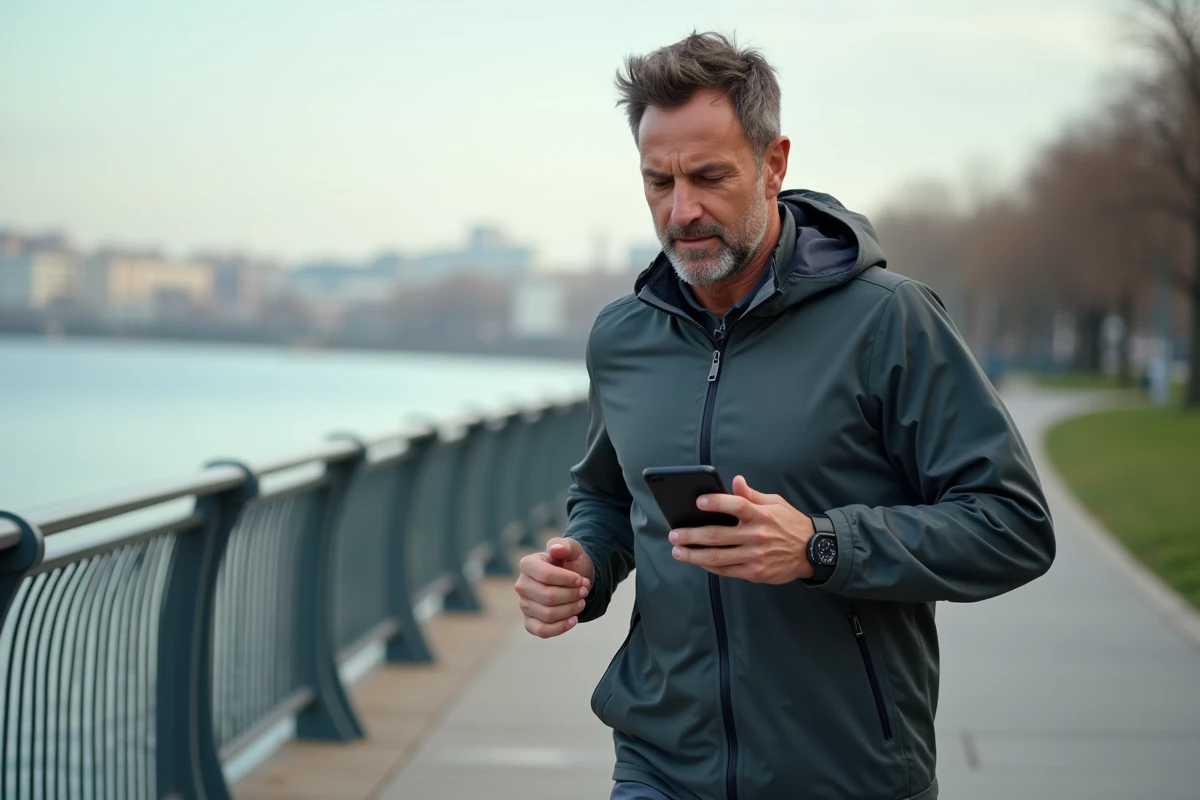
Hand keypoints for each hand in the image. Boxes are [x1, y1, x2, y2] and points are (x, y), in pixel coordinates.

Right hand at [515, 537, 594, 637]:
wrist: (574, 581)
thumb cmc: (571, 563)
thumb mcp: (573, 550)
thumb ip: (565, 546)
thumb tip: (554, 548)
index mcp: (527, 564)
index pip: (546, 576)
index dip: (568, 580)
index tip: (582, 580)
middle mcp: (522, 585)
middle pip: (547, 597)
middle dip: (571, 595)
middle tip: (584, 591)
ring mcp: (524, 605)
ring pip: (548, 614)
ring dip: (570, 610)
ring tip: (581, 602)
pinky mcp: (530, 622)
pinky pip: (542, 631)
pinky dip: (561, 627)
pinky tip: (574, 619)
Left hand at [669, 475, 815, 582]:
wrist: (813, 552)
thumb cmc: (790, 523)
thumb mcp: (775, 503)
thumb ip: (752, 495)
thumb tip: (735, 481)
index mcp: (761, 515)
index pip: (736, 505)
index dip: (716, 503)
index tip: (698, 502)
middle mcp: (756, 535)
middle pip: (717, 535)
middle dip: (691, 535)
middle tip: (674, 534)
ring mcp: (755, 556)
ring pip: (717, 557)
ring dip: (694, 555)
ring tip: (678, 551)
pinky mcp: (755, 572)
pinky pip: (726, 570)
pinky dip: (709, 566)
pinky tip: (697, 561)